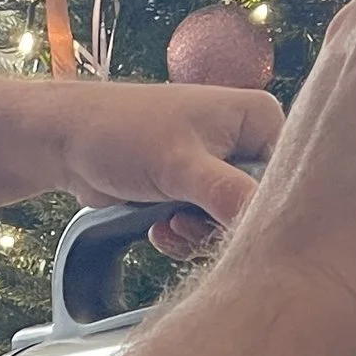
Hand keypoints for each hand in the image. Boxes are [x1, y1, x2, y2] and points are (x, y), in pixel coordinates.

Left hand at [50, 78, 283, 257]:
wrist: (66, 141)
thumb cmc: (119, 133)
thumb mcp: (179, 165)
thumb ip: (227, 194)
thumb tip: (264, 223)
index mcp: (260, 118)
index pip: (289, 178)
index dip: (260, 209)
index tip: (224, 223)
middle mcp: (248, 140)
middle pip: (262, 206)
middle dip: (221, 227)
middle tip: (184, 222)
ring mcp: (224, 167)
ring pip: (234, 224)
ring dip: (198, 236)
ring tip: (167, 223)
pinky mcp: (199, 190)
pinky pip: (209, 228)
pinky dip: (185, 236)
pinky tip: (159, 227)